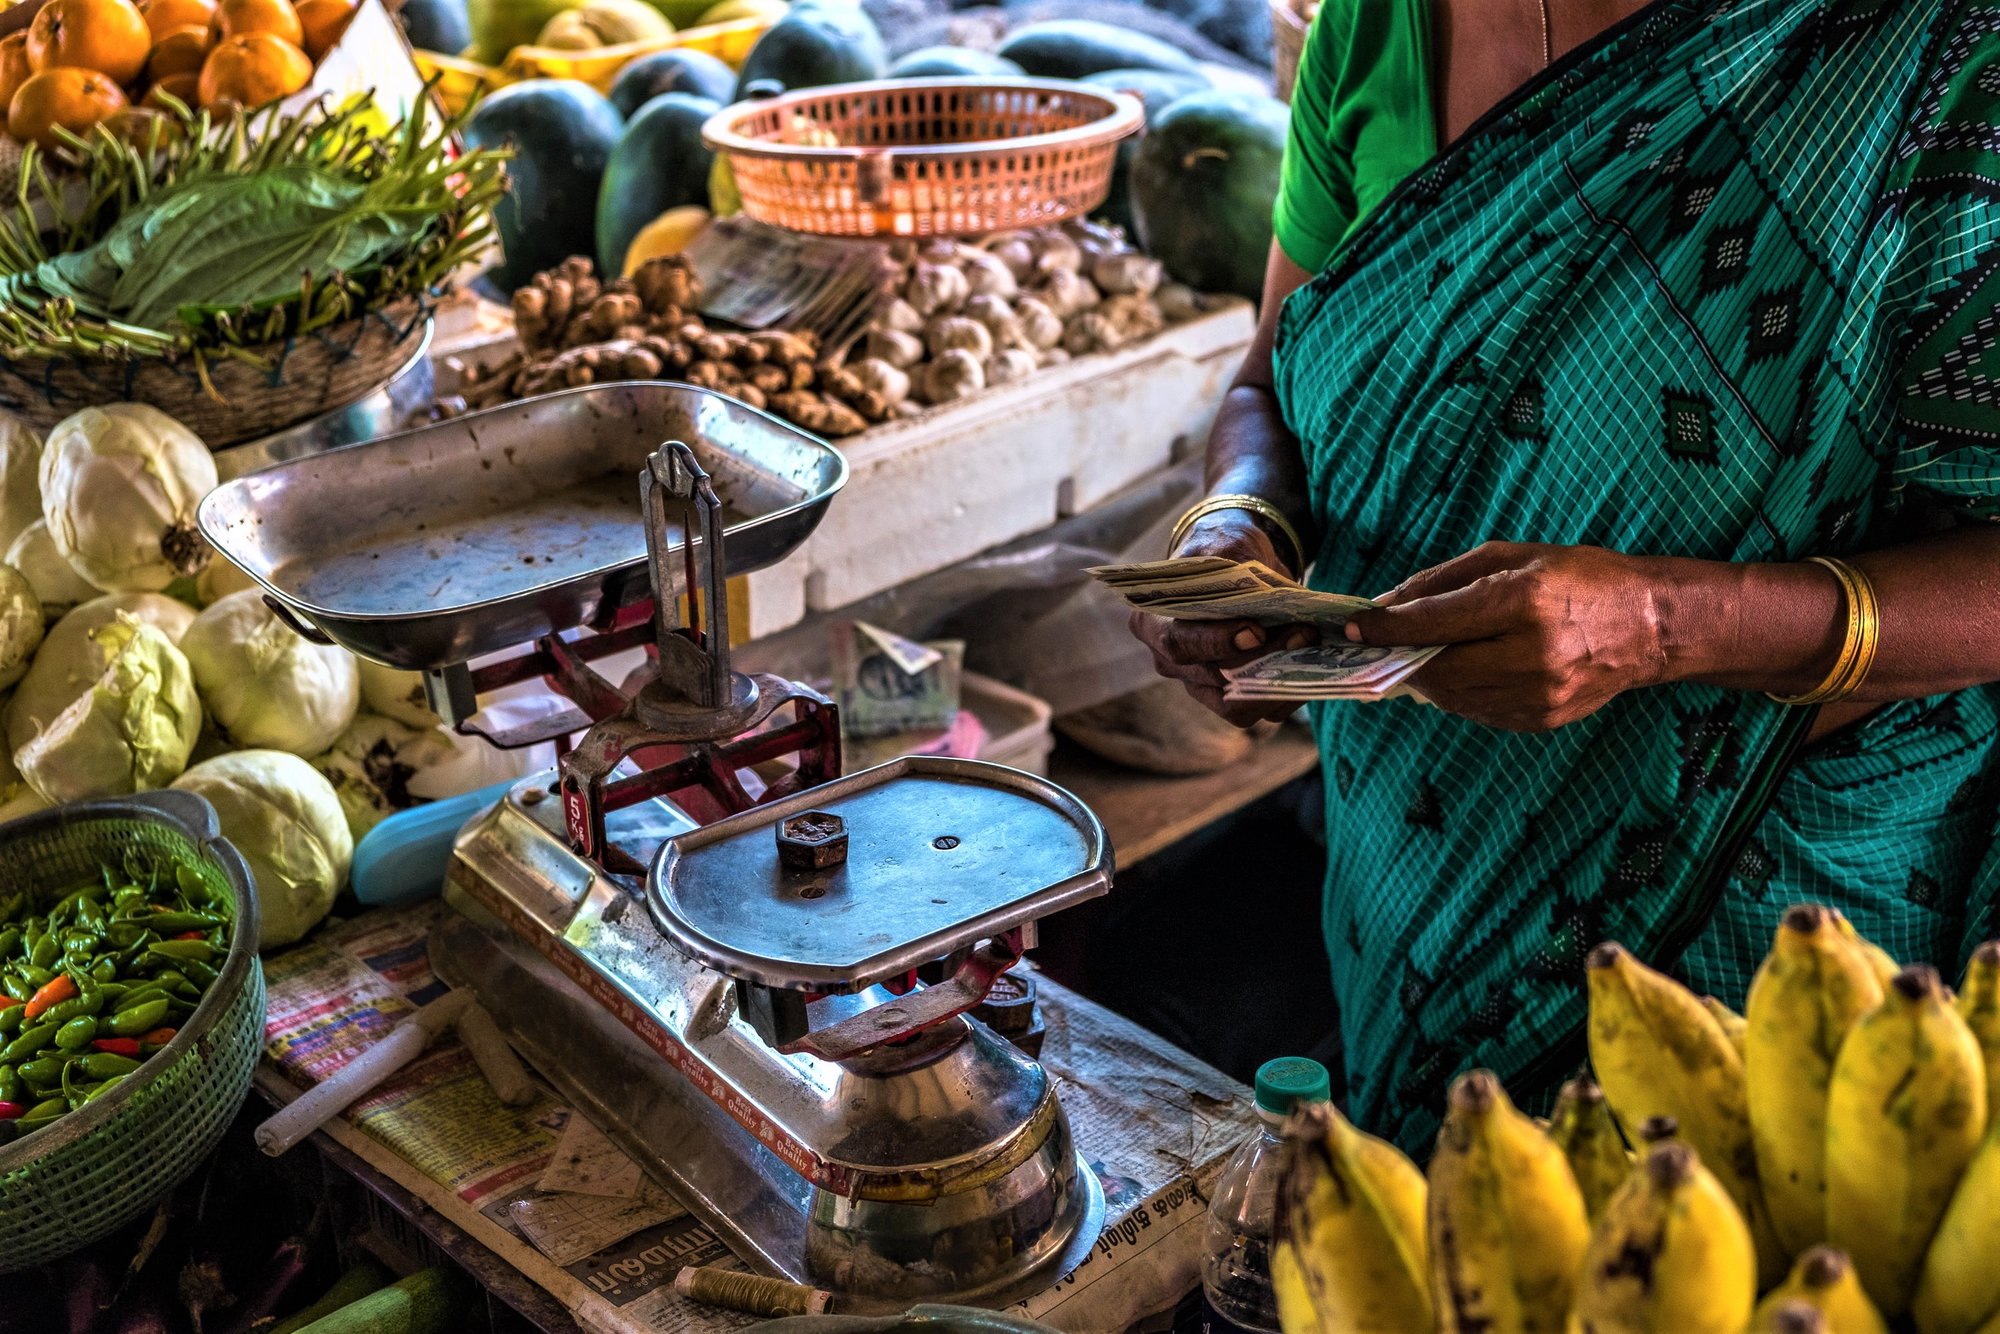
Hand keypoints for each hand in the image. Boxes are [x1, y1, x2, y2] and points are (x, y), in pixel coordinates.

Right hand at [1127, 509, 1317, 726]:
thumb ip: (1239, 569)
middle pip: (1213, 677)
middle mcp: (1171, 662)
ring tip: (1313, 647)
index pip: (1180, 643)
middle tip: (1303, 633)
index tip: (1255, 630)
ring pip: (1238, 706)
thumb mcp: (1227, 546)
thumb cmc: (1223, 552)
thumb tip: (1269, 598)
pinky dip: (1292, 692)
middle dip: (1262, 659)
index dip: (1216, 642)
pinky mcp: (1232, 699)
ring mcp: (1200, 685)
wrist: (1235, 564)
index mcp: (1154, 622)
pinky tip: (1317, 666)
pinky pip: (1262, 710)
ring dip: (1281, 681)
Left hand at [1344, 542, 1671, 731]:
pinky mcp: (1541, 719)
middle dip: (1401, 656)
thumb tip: (1389, 604)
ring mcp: (1539, 694)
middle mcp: (1532, 653)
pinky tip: (1461, 671)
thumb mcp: (1513, 557)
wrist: (1649, 626)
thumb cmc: (1580, 578)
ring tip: (1419, 655)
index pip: (1435, 622)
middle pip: (1438, 666)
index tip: (1354, 626)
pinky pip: (1478, 711)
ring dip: (1426, 677)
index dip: (1387, 627)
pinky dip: (1458, 693)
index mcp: (1524, 602)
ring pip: (1452, 695)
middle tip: (1380, 645)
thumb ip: (1445, 581)